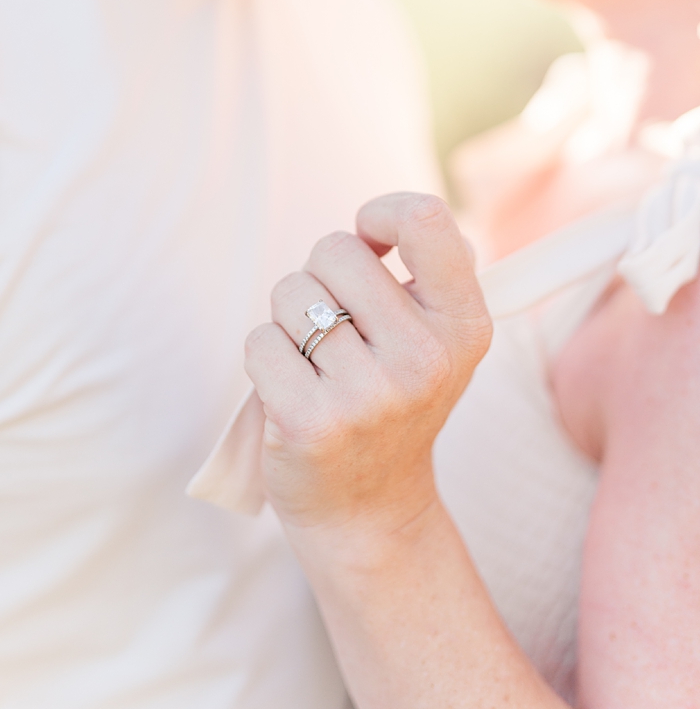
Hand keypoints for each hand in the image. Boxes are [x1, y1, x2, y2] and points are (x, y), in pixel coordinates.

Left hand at [244, 193, 491, 535]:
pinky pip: (259, 341)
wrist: (369, 510)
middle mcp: (425, 359)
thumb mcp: (435, 342)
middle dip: (318, 278)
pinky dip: (263, 359)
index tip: (370, 241)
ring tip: (315, 366)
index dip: (381, 213)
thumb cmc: (389, 402)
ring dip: (287, 322)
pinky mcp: (313, 423)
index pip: (427, 220)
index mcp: (464, 327)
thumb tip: (384, 220)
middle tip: (333, 328)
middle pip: (334, 251)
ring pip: (290, 295)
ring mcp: (370, 395)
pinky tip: (290, 392)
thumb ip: (424, 276)